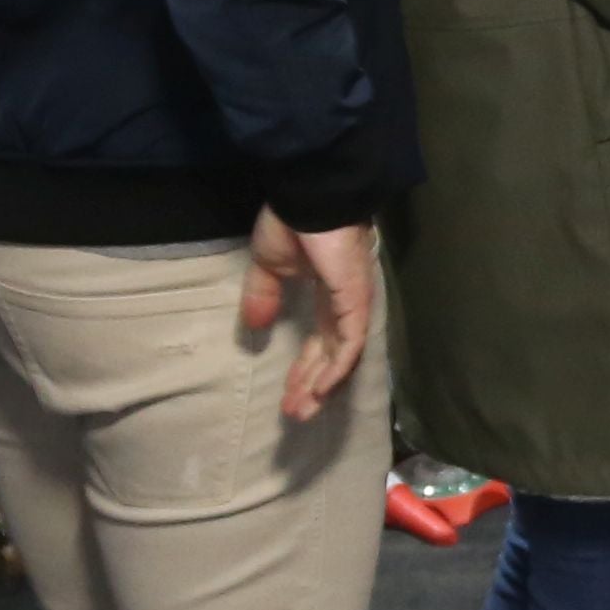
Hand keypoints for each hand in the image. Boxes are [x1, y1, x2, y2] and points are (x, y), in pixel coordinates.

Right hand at [241, 209, 380, 425]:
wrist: (310, 195)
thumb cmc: (291, 222)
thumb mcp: (269, 265)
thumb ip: (264, 296)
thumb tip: (253, 326)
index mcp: (328, 294)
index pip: (322, 342)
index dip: (305, 371)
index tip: (288, 396)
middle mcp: (345, 303)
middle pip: (333, 357)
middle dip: (313, 387)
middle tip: (296, 414)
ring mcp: (354, 303)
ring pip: (343, 357)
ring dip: (323, 386)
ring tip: (303, 411)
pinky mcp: (355, 300)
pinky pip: (350, 343)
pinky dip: (336, 369)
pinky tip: (320, 389)